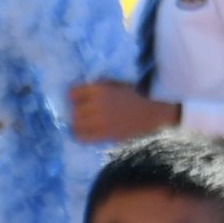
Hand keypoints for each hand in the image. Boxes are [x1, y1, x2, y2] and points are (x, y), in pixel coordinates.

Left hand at [67, 82, 181, 139]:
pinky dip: (81, 135)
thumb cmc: (133, 96)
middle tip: (83, 113)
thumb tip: (75, 94)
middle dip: (76, 111)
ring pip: (75, 124)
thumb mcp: (114, 84)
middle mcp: (97, 104)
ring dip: (77, 124)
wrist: (151, 113)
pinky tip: (86, 132)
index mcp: (100, 89)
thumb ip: (96, 87)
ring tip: (83, 123)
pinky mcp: (105, 134)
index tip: (78, 100)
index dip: (74, 97)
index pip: (72, 93)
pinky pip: (82, 137)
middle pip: (73, 111)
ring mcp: (100, 121)